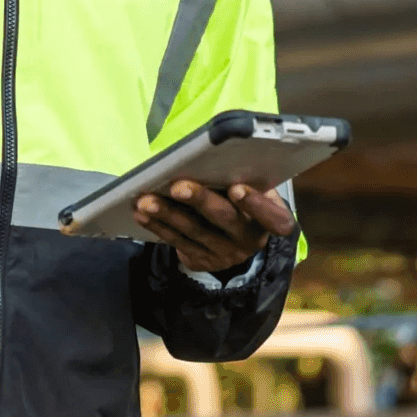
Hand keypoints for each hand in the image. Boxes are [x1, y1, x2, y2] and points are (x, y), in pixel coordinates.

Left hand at [131, 180, 294, 277]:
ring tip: (146, 200)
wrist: (233, 237)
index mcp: (271, 218)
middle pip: (225, 219)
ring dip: (168, 214)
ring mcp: (226, 254)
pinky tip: (141, 213)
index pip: (275, 218)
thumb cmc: (241, 199)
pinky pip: (178, 243)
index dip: (257, 204)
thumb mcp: (253, 187)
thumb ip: (243, 175)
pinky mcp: (203, 261)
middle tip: (177, 186)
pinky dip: (158, 226)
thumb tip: (211, 155)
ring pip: (195, 232)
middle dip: (199, 201)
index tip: (237, 188)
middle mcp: (250, 240)